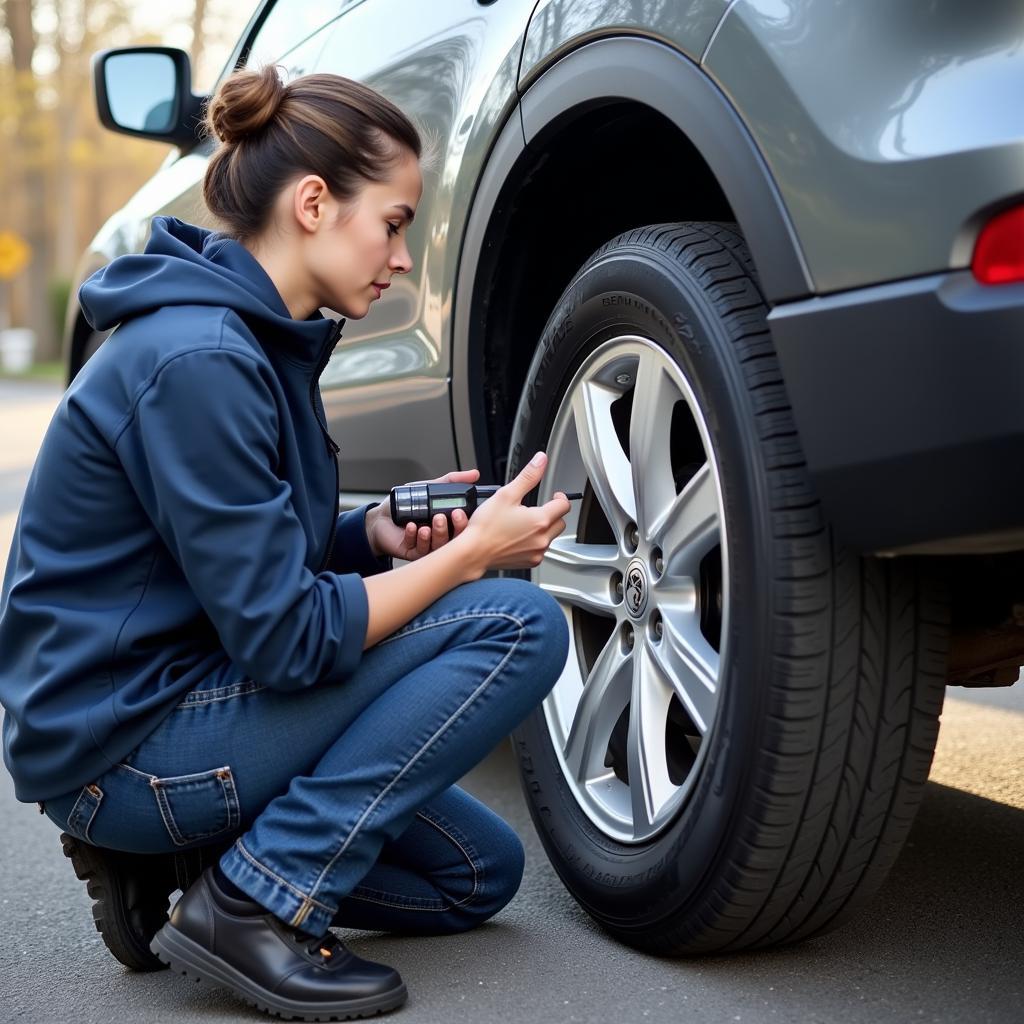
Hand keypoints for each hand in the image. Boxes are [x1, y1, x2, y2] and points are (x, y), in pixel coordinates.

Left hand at [365, 467, 479, 560]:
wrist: (381, 518)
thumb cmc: (404, 506)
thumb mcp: (428, 488)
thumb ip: (451, 481)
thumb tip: (474, 474)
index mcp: (448, 524)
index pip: (463, 527)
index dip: (463, 522)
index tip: (458, 512)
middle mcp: (440, 537)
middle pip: (454, 541)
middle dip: (449, 530)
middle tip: (441, 518)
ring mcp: (429, 547)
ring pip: (437, 547)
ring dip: (433, 535)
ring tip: (425, 525)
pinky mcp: (414, 554)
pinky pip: (419, 549)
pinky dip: (414, 537)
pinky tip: (410, 527)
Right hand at [461, 451, 569, 570]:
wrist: (473, 552)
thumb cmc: (486, 527)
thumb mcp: (506, 494)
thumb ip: (528, 476)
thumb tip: (540, 461)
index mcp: (540, 520)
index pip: (564, 506)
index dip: (559, 497)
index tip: (553, 496)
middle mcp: (542, 539)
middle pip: (560, 522)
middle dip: (552, 513)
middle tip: (537, 509)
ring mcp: (537, 552)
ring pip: (551, 536)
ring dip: (544, 528)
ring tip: (525, 523)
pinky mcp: (530, 562)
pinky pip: (541, 550)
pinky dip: (535, 542)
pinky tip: (519, 536)